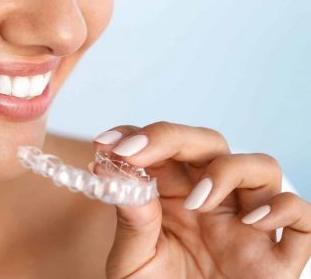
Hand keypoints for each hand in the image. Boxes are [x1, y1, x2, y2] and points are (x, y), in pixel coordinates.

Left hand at [91, 121, 310, 278]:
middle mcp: (212, 201)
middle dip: (171, 138)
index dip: (135, 135)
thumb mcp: (132, 262)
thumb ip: (130, 220)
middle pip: (209, 144)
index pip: (161, 146)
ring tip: (195, 202)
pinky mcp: (277, 258)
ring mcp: (248, 225)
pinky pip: (303, 218)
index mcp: (173, 195)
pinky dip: (284, 210)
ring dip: (227, 170)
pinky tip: (250, 223)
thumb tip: (113, 170)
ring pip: (261, 167)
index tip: (105, 143)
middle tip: (134, 151)